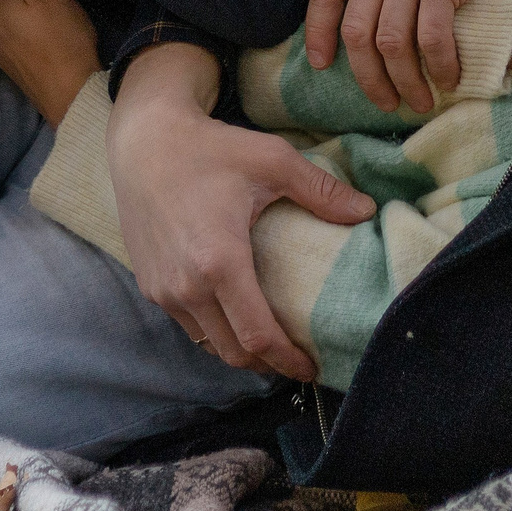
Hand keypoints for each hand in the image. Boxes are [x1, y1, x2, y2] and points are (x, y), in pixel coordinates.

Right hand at [108, 43, 374, 379]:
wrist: (144, 142)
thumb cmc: (210, 149)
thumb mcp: (272, 160)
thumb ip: (321, 191)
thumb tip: (367, 212)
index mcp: (219, 263)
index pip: (258, 336)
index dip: (288, 360)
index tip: (313, 367)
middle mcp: (186, 287)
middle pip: (234, 351)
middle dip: (269, 364)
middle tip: (298, 359)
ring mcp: (163, 290)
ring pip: (209, 343)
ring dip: (241, 350)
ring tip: (271, 340)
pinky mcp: (150, 286)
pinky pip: (189, 325)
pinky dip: (216, 331)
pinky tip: (236, 315)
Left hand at [306, 0, 511, 114]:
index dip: (318, 32)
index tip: (321, 63)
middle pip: (356, 30)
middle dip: (366, 75)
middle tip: (383, 100)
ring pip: (390, 42)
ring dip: (403, 80)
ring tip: (418, 100)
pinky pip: (431, 38)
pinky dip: (439, 66)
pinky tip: (449, 79)